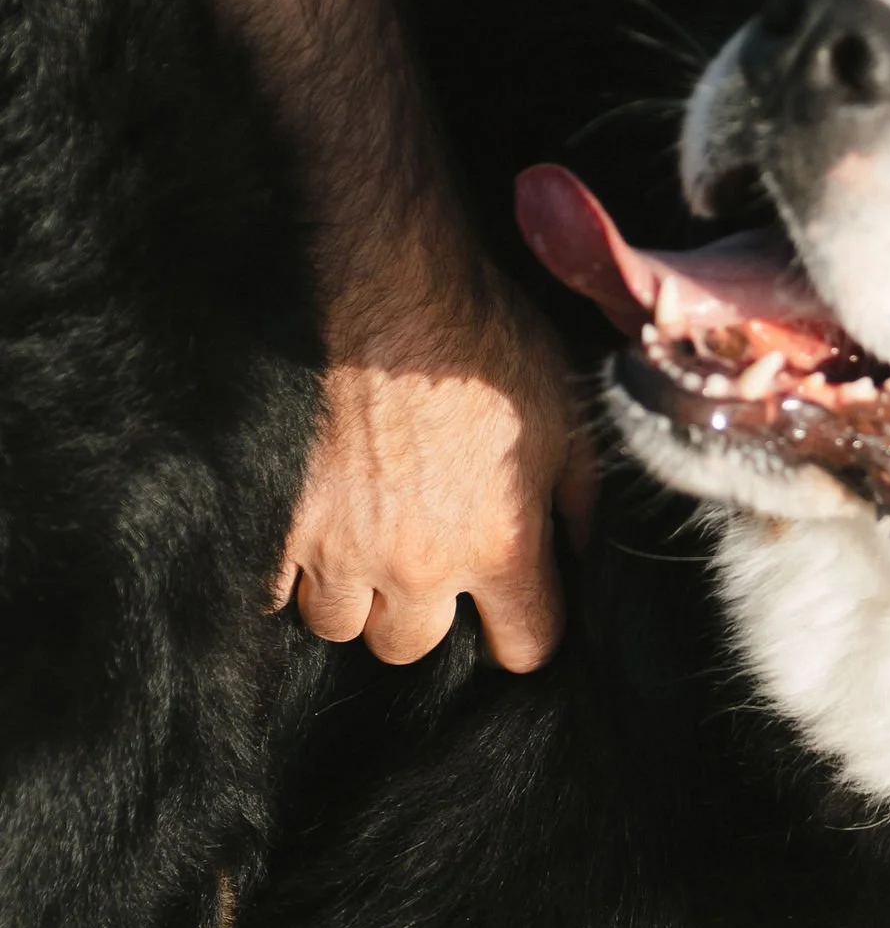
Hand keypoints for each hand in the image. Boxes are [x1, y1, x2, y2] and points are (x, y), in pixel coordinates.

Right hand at [278, 202, 573, 670]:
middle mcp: (417, 566)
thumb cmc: (480, 336)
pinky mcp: (272, 522)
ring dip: (351, 591)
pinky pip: (269, 591)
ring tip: (359, 535)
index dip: (520, 632)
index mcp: (500, 546)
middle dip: (421, 610)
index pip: (525, 648)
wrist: (379, 279)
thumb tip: (582, 557)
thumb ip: (579, 501)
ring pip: (338, 622)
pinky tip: (302, 528)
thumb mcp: (565, 412)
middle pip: (412, 646)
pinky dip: (283, 571)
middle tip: (419, 554)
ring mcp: (337, 549)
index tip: (509, 608)